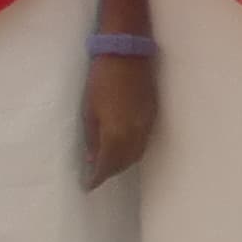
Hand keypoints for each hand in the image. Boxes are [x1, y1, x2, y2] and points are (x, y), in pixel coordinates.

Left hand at [81, 48, 155, 186]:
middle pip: (126, 161)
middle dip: (112, 171)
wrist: (128, 55)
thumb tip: (92, 158)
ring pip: (138, 153)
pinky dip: (133, 149)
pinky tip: (123, 147)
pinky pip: (144, 141)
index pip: (109, 164)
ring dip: (123, 162)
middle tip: (97, 175)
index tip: (88, 185)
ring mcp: (148, 124)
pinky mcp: (153, 115)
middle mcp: (136, 133)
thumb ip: (92, 137)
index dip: (98, 177)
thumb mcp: (89, 110)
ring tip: (109, 163)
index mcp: (117, 133)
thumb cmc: (101, 81)